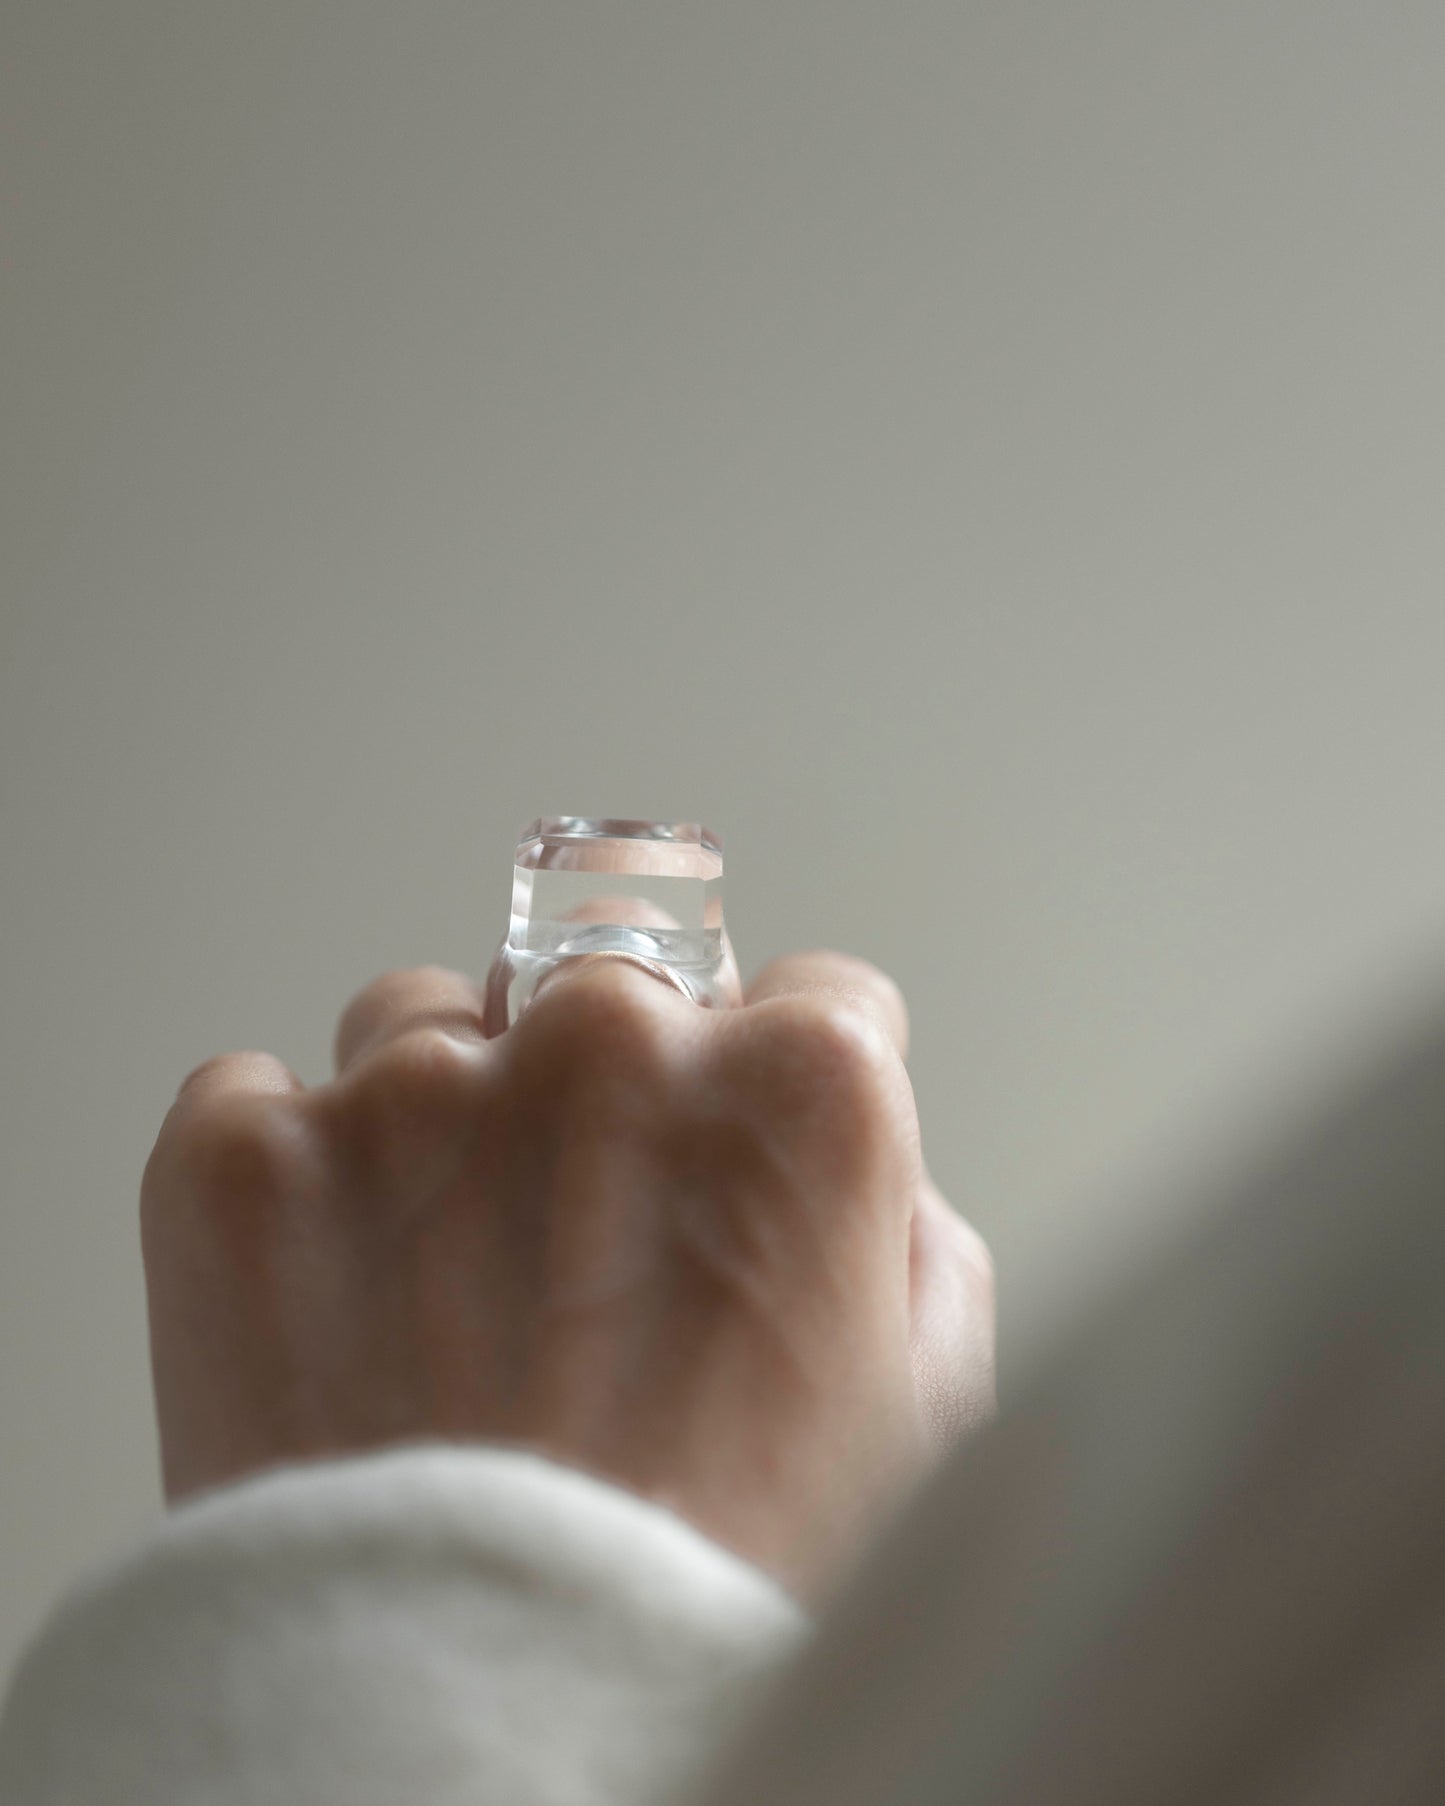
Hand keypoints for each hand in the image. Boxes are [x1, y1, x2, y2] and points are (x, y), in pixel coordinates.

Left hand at [141, 944, 993, 1597]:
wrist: (482, 1756)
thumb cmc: (711, 1611)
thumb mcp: (922, 1426)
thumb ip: (907, 1243)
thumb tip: (858, 1178)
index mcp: (798, 1090)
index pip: (811, 998)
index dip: (780, 1102)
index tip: (740, 1169)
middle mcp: (609, 1042)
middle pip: (608, 989)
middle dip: (608, 1094)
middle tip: (584, 1255)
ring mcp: (411, 1092)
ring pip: (426, 1024)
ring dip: (439, 1125)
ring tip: (444, 1299)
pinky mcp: (241, 1159)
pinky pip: (260, 1097)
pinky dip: (289, 1185)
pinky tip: (331, 1312)